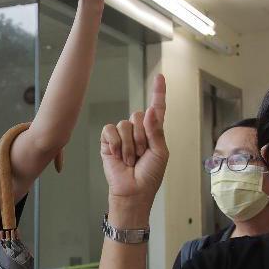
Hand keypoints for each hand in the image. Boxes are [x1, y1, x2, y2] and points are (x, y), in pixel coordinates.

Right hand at [100, 74, 167, 201]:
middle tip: (141, 155)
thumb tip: (149, 110)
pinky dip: (116, 144)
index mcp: (154, 132)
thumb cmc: (149, 175)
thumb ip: (156, 130)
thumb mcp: (161, 153)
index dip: (158, 92)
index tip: (159, 77)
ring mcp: (122, 135)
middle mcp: (138, 130)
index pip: (157, 108)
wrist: (132, 192)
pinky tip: (118, 156)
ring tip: (130, 160)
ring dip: (129, 145)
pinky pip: (110, 130)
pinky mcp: (108, 141)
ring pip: (125, 124)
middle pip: (139, 115)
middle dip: (141, 136)